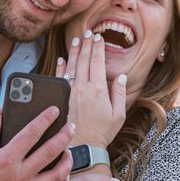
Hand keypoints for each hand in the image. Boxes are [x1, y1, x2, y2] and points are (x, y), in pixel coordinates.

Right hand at [0, 104, 73, 180]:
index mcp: (6, 158)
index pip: (32, 132)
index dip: (46, 119)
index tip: (55, 111)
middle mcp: (18, 175)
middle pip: (51, 152)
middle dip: (64, 136)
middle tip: (70, 128)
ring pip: (57, 177)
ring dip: (67, 162)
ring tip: (68, 152)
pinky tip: (64, 178)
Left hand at [57, 32, 126, 147]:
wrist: (82, 147)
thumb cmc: (102, 132)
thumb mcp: (118, 115)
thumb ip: (119, 93)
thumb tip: (120, 76)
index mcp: (98, 89)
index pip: (97, 61)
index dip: (98, 48)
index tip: (99, 38)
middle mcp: (82, 87)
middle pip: (83, 60)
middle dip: (86, 44)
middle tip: (88, 34)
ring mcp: (69, 92)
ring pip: (71, 66)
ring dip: (74, 52)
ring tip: (76, 41)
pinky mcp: (61, 98)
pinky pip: (59, 78)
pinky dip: (60, 67)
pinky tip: (62, 59)